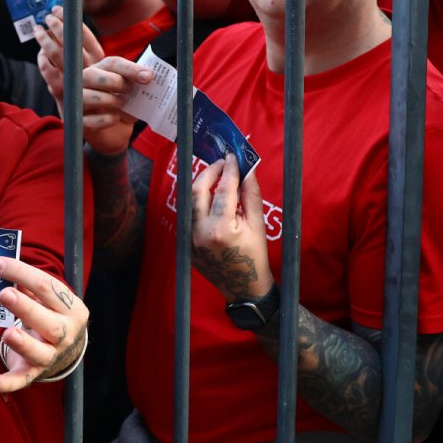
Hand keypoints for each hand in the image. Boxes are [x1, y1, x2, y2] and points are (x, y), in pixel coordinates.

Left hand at [0, 258, 89, 392]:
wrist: (66, 350)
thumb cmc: (51, 314)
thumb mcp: (47, 299)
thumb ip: (27, 284)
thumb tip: (0, 266)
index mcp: (71, 309)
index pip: (48, 288)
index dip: (22, 274)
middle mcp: (65, 334)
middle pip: (49, 323)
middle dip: (26, 308)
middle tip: (4, 294)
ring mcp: (51, 355)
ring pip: (39, 352)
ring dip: (23, 343)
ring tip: (8, 334)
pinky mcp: (34, 372)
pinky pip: (21, 379)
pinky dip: (6, 383)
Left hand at [35, 6, 104, 107]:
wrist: (98, 120)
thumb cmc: (97, 89)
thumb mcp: (97, 68)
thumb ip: (83, 51)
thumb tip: (63, 26)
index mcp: (100, 59)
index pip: (83, 34)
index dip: (69, 20)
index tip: (58, 9)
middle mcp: (89, 68)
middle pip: (70, 40)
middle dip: (56, 26)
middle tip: (47, 17)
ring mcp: (75, 80)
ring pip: (56, 53)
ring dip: (44, 39)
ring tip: (38, 30)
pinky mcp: (61, 90)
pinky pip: (47, 69)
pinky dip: (41, 59)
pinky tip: (41, 54)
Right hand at [77, 55, 151, 156]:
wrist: (115, 132)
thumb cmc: (123, 106)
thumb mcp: (133, 93)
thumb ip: (138, 83)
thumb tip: (149, 76)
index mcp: (99, 70)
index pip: (111, 63)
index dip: (130, 69)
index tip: (148, 77)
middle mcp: (83, 83)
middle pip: (91, 75)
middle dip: (114, 82)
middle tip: (129, 92)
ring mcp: (77, 102)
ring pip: (85, 96)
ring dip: (109, 100)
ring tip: (121, 104)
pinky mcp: (78, 122)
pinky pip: (88, 120)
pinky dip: (105, 119)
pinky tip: (115, 118)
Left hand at [190, 153, 272, 301]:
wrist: (243, 286)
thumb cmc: (255, 255)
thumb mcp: (258, 225)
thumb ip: (250, 195)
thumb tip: (247, 170)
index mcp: (220, 229)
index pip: (223, 190)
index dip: (229, 170)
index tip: (233, 156)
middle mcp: (199, 232)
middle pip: (197, 191)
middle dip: (209, 172)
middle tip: (222, 162)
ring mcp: (189, 238)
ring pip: (189, 201)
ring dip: (202, 185)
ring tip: (217, 175)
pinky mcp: (185, 242)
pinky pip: (189, 215)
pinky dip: (199, 202)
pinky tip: (211, 195)